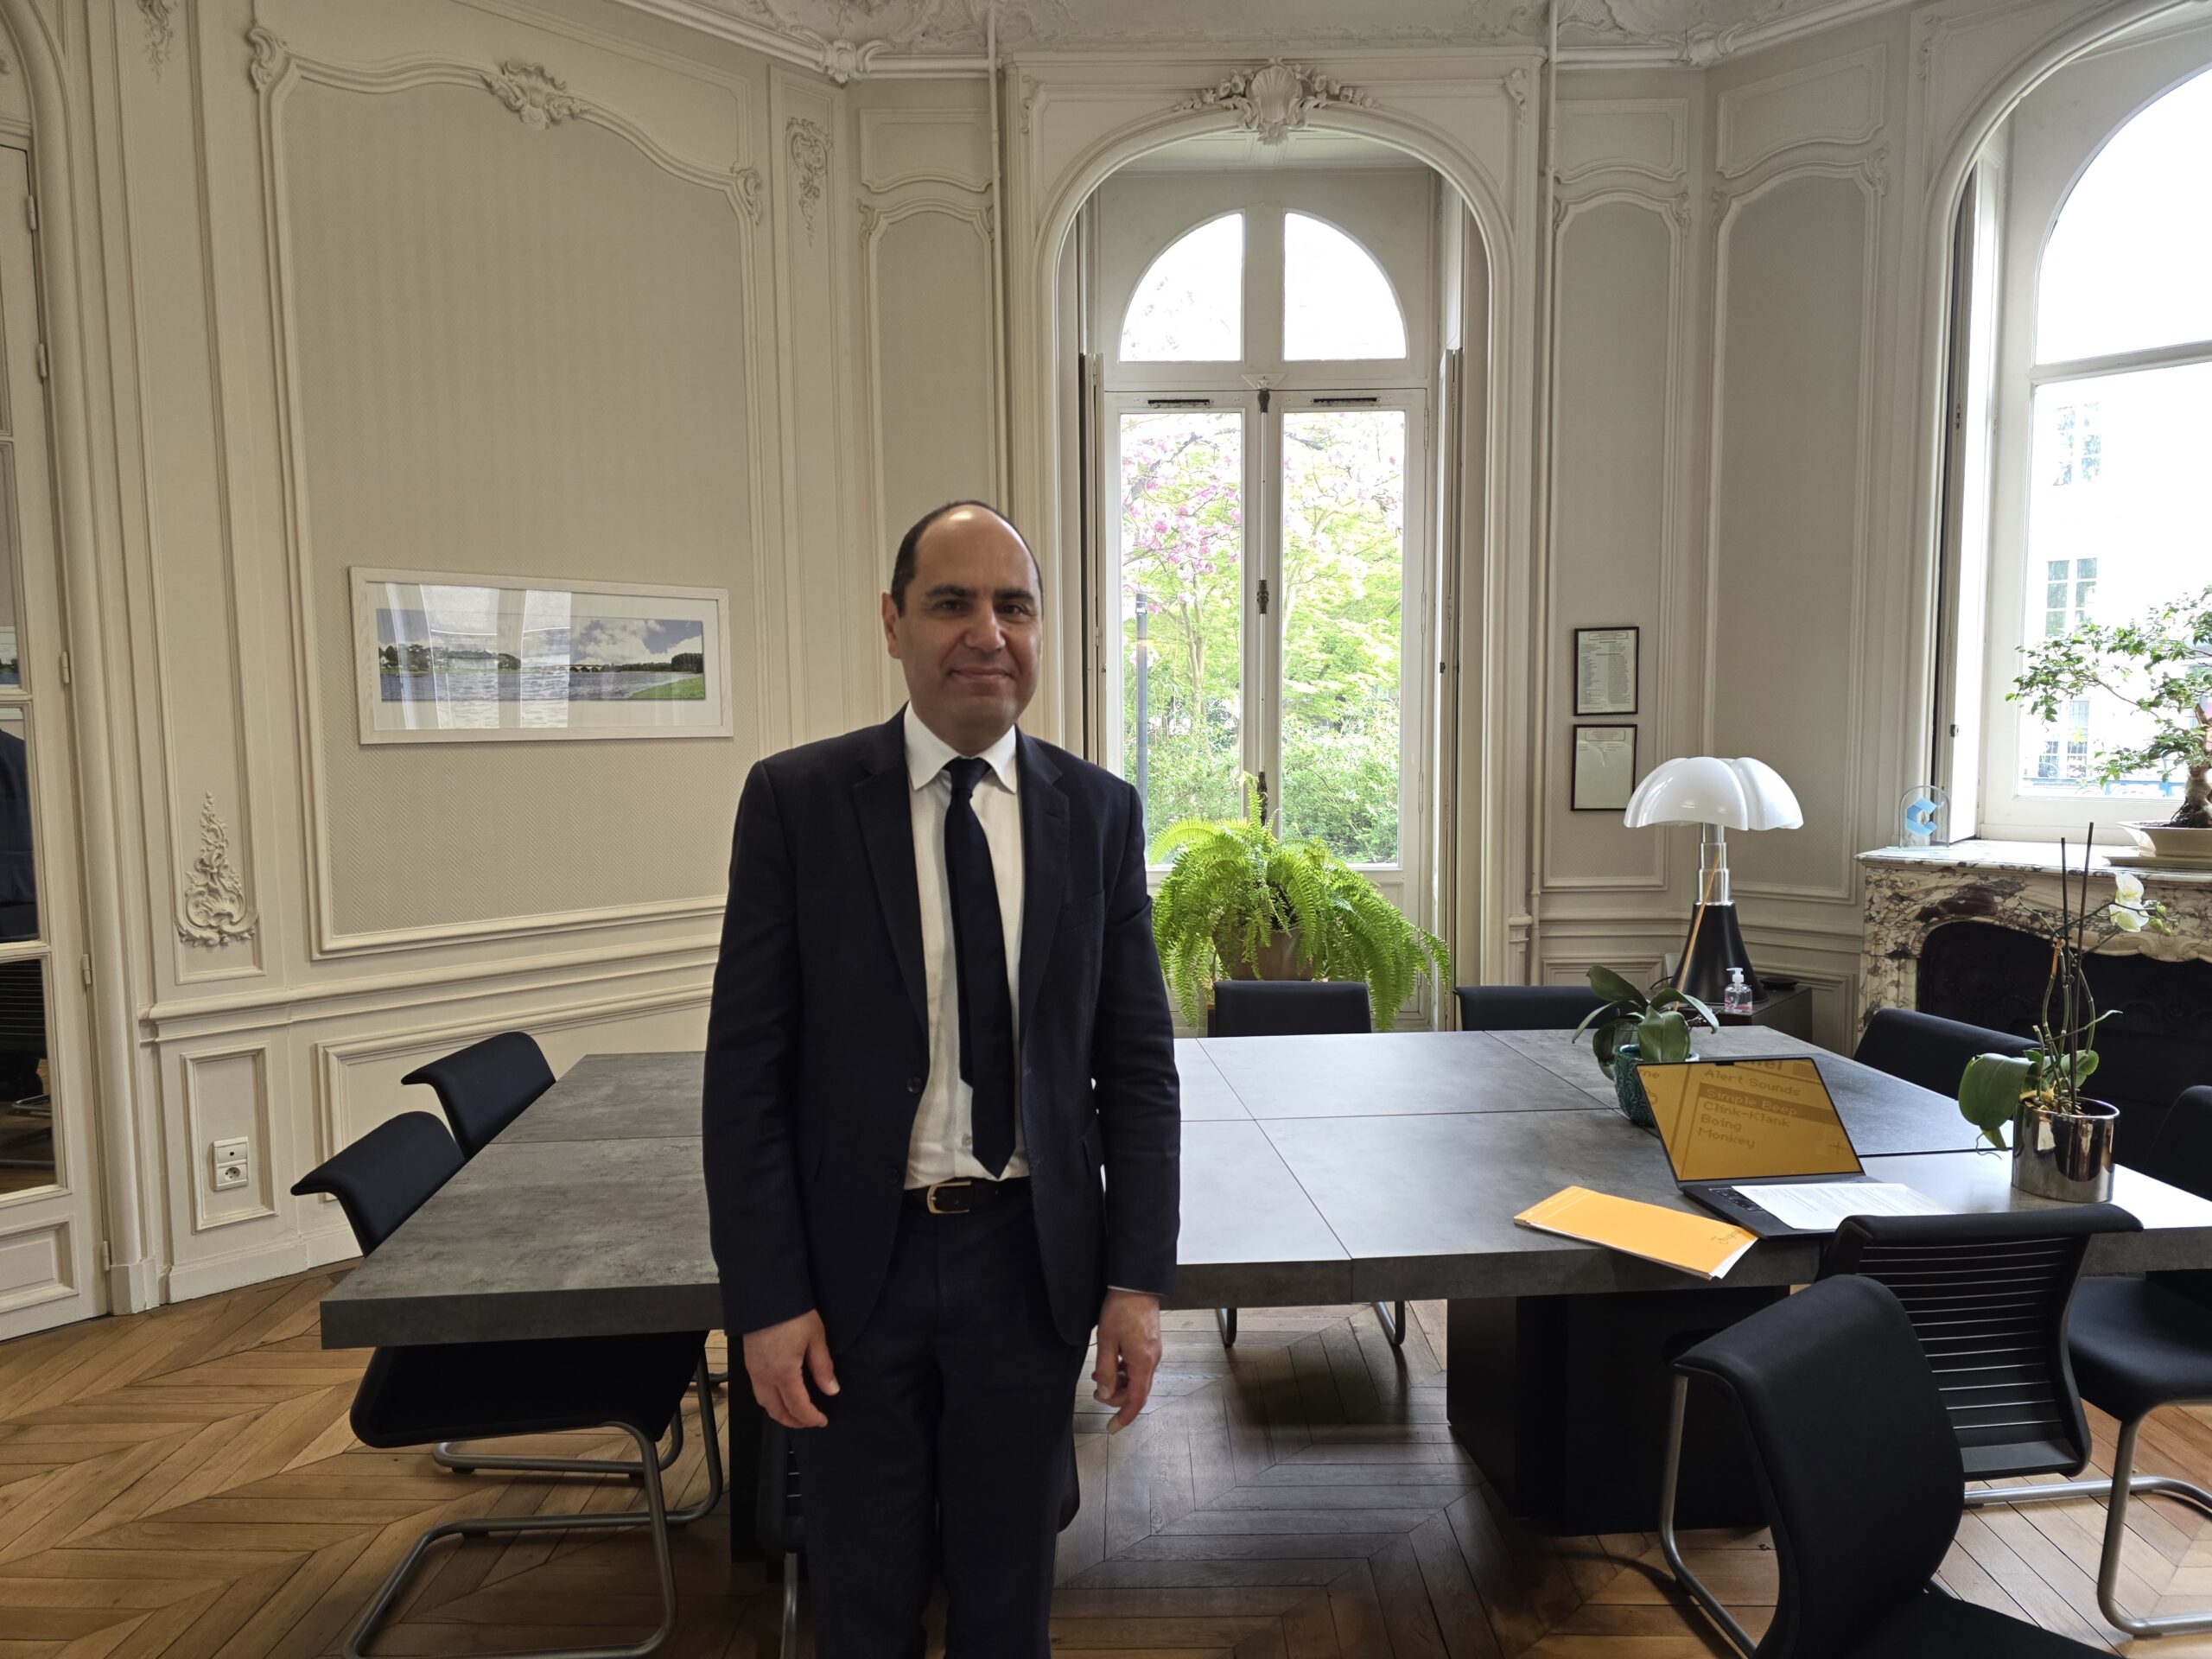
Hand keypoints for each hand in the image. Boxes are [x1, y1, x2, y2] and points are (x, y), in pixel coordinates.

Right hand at [742, 1309, 838, 1428]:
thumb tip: (831, 1389)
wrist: (766, 1293)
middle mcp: (764, 1376)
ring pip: (764, 1403)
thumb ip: (823, 1368)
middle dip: (794, 1421)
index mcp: (783, 1373)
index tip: (822, 1421)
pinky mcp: (749, 1362)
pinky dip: (770, 1400)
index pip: (798, 1407)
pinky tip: (780, 1394)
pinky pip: (758, 1390)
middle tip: (810, 1421)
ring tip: (795, 1412)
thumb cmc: (792, 1313)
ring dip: (780, 1412)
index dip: (811, 1418)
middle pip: (777, 1411)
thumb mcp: (816, 1338)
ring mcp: (754, 1370)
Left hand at [1092, 1289, 1160, 1430]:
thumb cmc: (1121, 1309)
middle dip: (1116, 1397)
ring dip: (1119, 1383)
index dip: (1125, 1417)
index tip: (1113, 1428)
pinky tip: (1111, 1363)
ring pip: (1136, 1379)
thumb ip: (1105, 1370)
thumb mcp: (1106, 1341)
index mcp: (1142, 1362)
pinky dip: (1124, 1371)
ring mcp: (1153, 1352)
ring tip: (1099, 1376)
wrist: (1135, 1285)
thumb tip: (1105, 1393)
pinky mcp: (1150, 1344)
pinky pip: (1138, 1366)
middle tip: (1097, 1392)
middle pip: (1136, 1391)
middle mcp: (1152, 1360)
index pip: (1136, 1400)